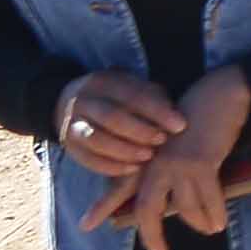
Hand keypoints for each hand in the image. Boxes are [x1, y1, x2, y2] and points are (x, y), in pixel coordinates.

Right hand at [54, 67, 183, 180]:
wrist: (72, 104)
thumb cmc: (118, 99)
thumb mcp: (134, 89)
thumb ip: (154, 99)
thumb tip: (176, 119)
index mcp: (103, 81)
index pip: (132, 95)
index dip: (158, 111)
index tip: (180, 125)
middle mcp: (84, 100)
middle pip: (112, 117)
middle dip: (141, 131)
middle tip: (162, 140)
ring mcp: (73, 124)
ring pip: (97, 139)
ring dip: (126, 150)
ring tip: (148, 155)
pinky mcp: (70, 146)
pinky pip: (89, 159)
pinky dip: (112, 166)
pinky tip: (133, 168)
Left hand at [92, 67, 250, 249]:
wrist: (218, 96)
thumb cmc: (197, 118)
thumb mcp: (173, 142)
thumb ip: (163, 166)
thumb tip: (167, 196)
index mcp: (146, 157)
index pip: (119, 185)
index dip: (102, 206)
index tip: (86, 225)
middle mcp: (155, 162)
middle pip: (148, 209)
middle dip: (153, 236)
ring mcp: (176, 164)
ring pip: (185, 208)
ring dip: (199, 222)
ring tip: (209, 229)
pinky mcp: (199, 164)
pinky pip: (209, 201)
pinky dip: (216, 214)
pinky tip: (219, 223)